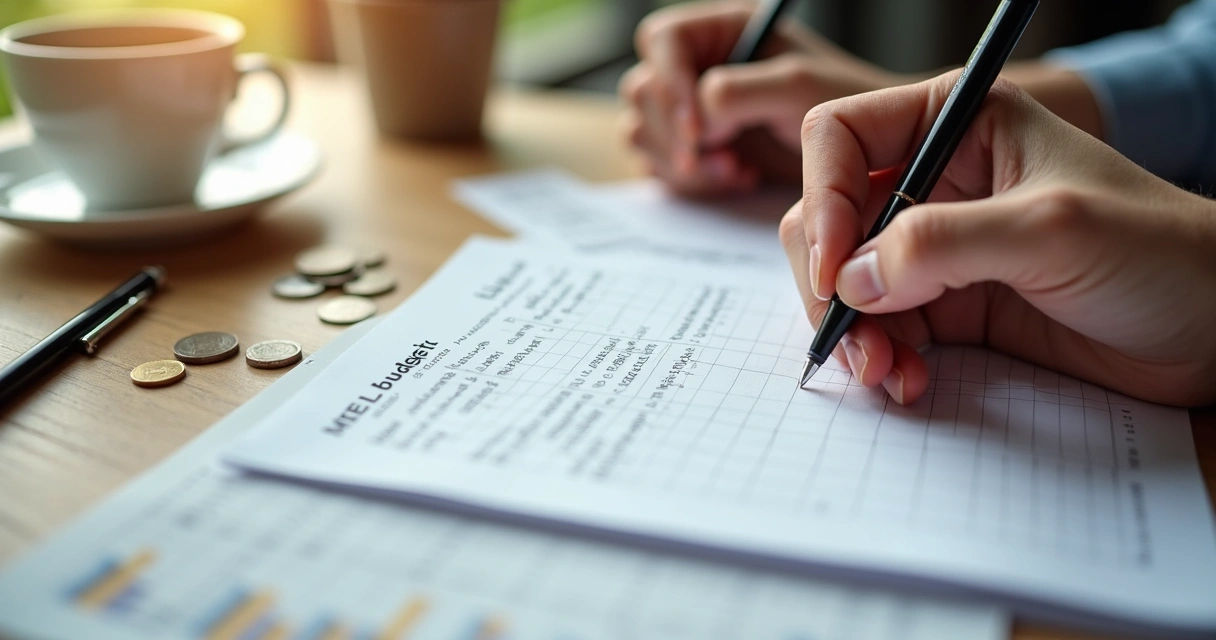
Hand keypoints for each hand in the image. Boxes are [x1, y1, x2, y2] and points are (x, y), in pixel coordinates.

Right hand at [620, 0, 902, 194]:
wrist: (864, 153)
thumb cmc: (842, 104)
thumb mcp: (795, 86)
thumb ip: (736, 91)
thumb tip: (695, 117)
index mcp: (720, 31)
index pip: (660, 41)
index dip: (670, 83)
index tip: (698, 128)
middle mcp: (697, 65)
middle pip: (642, 90)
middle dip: (676, 132)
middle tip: (723, 156)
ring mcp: (688, 110)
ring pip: (642, 132)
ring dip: (683, 161)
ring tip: (735, 169)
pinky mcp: (691, 150)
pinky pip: (658, 166)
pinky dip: (691, 182)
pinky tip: (736, 178)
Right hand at [780, 72, 1215, 406]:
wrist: (1212, 332)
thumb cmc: (1158, 253)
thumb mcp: (1049, 230)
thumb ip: (941, 245)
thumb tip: (851, 278)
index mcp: (956, 125)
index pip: (840, 138)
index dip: (823, 198)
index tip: (832, 268)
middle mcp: (934, 180)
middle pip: (827, 217)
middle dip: (828, 281)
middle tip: (852, 336)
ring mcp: (936, 247)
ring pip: (843, 281)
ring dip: (852, 332)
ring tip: (887, 373)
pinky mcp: (946, 306)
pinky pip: (879, 328)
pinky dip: (880, 358)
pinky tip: (909, 382)